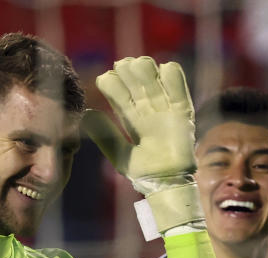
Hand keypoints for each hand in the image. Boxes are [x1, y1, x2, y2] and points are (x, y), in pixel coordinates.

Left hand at [83, 57, 202, 236]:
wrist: (167, 182)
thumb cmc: (143, 172)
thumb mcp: (119, 154)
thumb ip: (104, 134)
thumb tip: (86, 113)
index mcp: (130, 116)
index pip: (118, 90)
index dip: (110, 81)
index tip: (105, 82)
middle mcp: (147, 108)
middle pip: (134, 77)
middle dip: (126, 69)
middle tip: (122, 68)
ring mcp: (164, 106)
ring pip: (153, 74)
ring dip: (144, 66)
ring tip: (139, 69)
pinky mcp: (182, 109)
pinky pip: (176, 82)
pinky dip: (169, 73)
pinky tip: (161, 74)